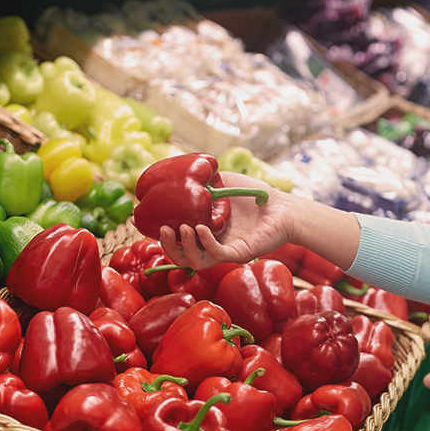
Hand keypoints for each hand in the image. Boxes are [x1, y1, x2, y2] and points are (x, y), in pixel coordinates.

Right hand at [156, 172, 294, 268]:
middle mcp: (211, 244)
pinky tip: (201, 229)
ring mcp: (224, 251)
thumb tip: (175, 169)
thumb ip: (202, 178)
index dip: (159, 234)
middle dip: (167, 246)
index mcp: (203, 230)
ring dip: (184, 247)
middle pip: (181, 256)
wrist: (283, 205)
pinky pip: (217, 255)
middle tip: (162, 229)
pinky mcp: (239, 254)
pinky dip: (205, 244)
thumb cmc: (255, 195)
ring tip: (182, 229)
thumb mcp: (222, 181)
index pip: (176, 239)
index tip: (146, 221)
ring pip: (195, 261)